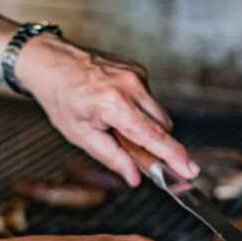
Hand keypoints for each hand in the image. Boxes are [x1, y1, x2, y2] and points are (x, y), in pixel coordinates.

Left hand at [16, 35, 197, 186]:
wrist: (50, 62)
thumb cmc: (61, 99)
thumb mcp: (81, 136)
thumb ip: (112, 157)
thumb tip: (135, 178)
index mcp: (113, 104)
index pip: (153, 136)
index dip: (174, 156)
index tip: (190, 170)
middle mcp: (130, 85)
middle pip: (163, 126)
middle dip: (154, 142)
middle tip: (131, 148)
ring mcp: (136, 74)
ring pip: (158, 113)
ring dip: (145, 124)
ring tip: (114, 121)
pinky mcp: (138, 68)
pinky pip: (149, 98)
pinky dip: (138, 108)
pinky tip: (115, 105)